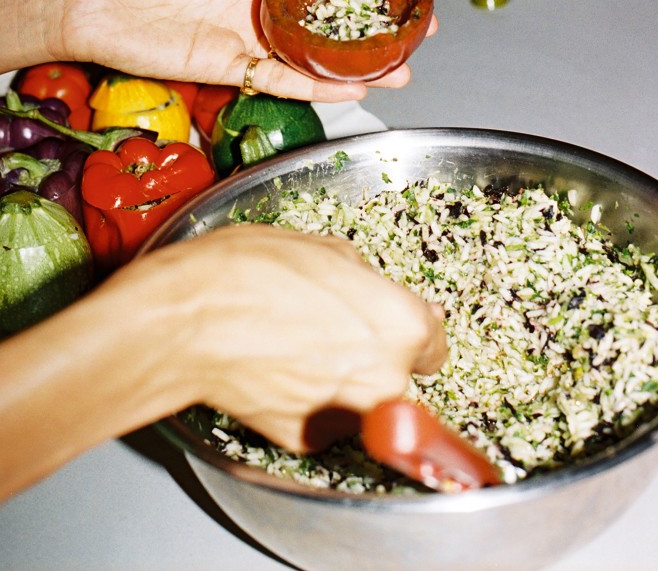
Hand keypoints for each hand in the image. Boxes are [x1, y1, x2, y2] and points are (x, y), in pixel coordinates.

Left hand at [54, 0, 435, 101]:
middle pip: (328, 15)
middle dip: (374, 25)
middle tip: (417, 32)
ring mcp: (246, 34)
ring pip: (312, 53)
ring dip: (356, 63)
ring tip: (400, 71)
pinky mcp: (227, 67)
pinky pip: (278, 78)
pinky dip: (314, 85)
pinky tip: (351, 88)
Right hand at [151, 225, 446, 451]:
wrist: (189, 321)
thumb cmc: (250, 273)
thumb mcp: (325, 249)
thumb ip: (369, 281)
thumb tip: (379, 292)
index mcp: (402, 324)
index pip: (435, 342)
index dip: (409, 330)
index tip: (393, 327)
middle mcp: (386, 378)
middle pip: (397, 372)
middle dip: (370, 353)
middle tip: (325, 326)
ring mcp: (348, 417)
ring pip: (359, 399)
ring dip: (339, 379)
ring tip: (292, 346)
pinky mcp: (307, 441)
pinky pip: (322, 419)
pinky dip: (305, 402)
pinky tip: (274, 369)